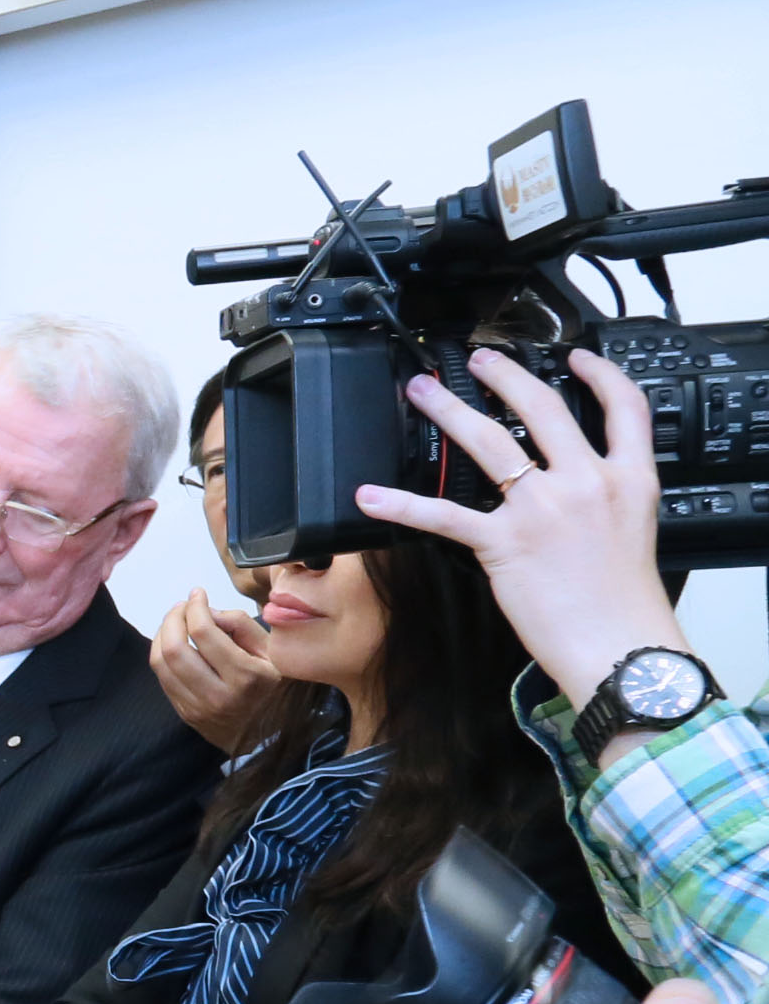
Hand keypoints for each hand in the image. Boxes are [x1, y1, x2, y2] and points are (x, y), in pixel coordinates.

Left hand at [151, 590, 280, 752]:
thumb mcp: (272, 651)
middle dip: (172, 619)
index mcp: (246, 676)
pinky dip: (162, 655)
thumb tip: (207, 611)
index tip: (197, 594)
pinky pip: (163, 679)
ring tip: (175, 621)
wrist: (268, 735)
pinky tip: (173, 643)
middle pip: (175, 649)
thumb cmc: (273, 685)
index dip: (195, 607)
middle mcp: (219, 695)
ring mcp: (199, 708)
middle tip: (181, 607)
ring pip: (161, 664)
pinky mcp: (186, 715)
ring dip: (162, 635)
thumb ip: (241, 625)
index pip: (203, 633)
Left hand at [353, 348, 686, 715]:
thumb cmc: (623, 600)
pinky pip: (442, 515)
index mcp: (627, 478)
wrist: (619, 645)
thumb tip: (575, 485)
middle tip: (480, 359)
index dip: (599, 374)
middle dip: (505, 376)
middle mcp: (586, 482)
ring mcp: (542, 509)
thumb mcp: (633, 530)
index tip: (575, 358)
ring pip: (489, 442)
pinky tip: (371, 494)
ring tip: (423, 391)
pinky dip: (401, 503)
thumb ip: (604, 498)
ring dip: (449, 410)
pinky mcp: (504, 543)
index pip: (625, 407)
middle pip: (543, 409)